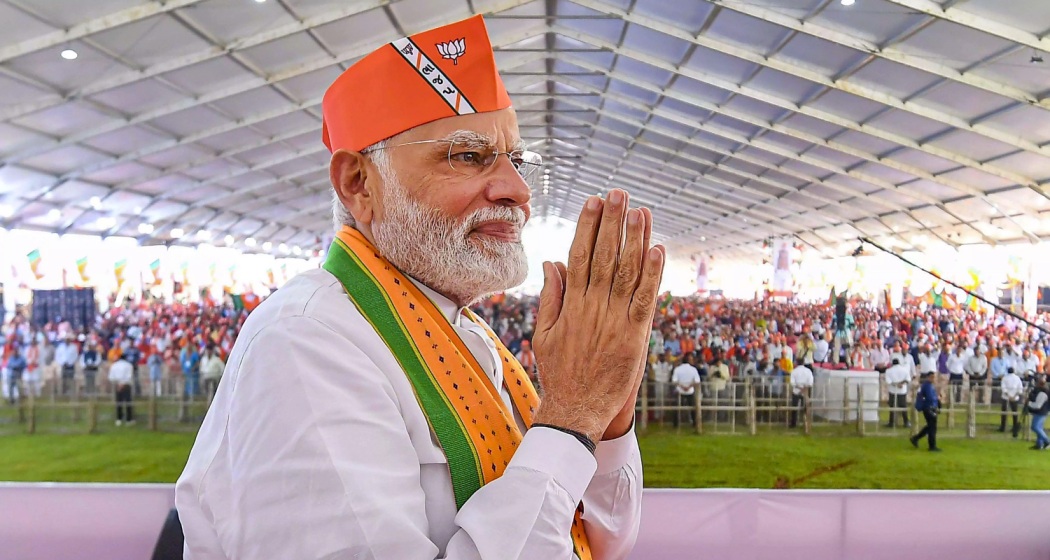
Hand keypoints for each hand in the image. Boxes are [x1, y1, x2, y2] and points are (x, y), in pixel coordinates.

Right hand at [533, 190, 664, 443]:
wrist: (575, 410)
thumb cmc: (560, 373)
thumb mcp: (546, 333)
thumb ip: (552, 296)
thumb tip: (551, 262)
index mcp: (571, 304)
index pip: (578, 255)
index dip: (587, 226)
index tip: (592, 201)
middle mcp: (592, 307)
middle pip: (603, 256)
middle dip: (612, 222)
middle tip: (618, 192)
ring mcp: (614, 320)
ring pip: (626, 272)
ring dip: (635, 239)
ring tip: (640, 210)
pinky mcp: (634, 336)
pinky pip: (645, 299)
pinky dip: (653, 274)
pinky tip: (659, 249)